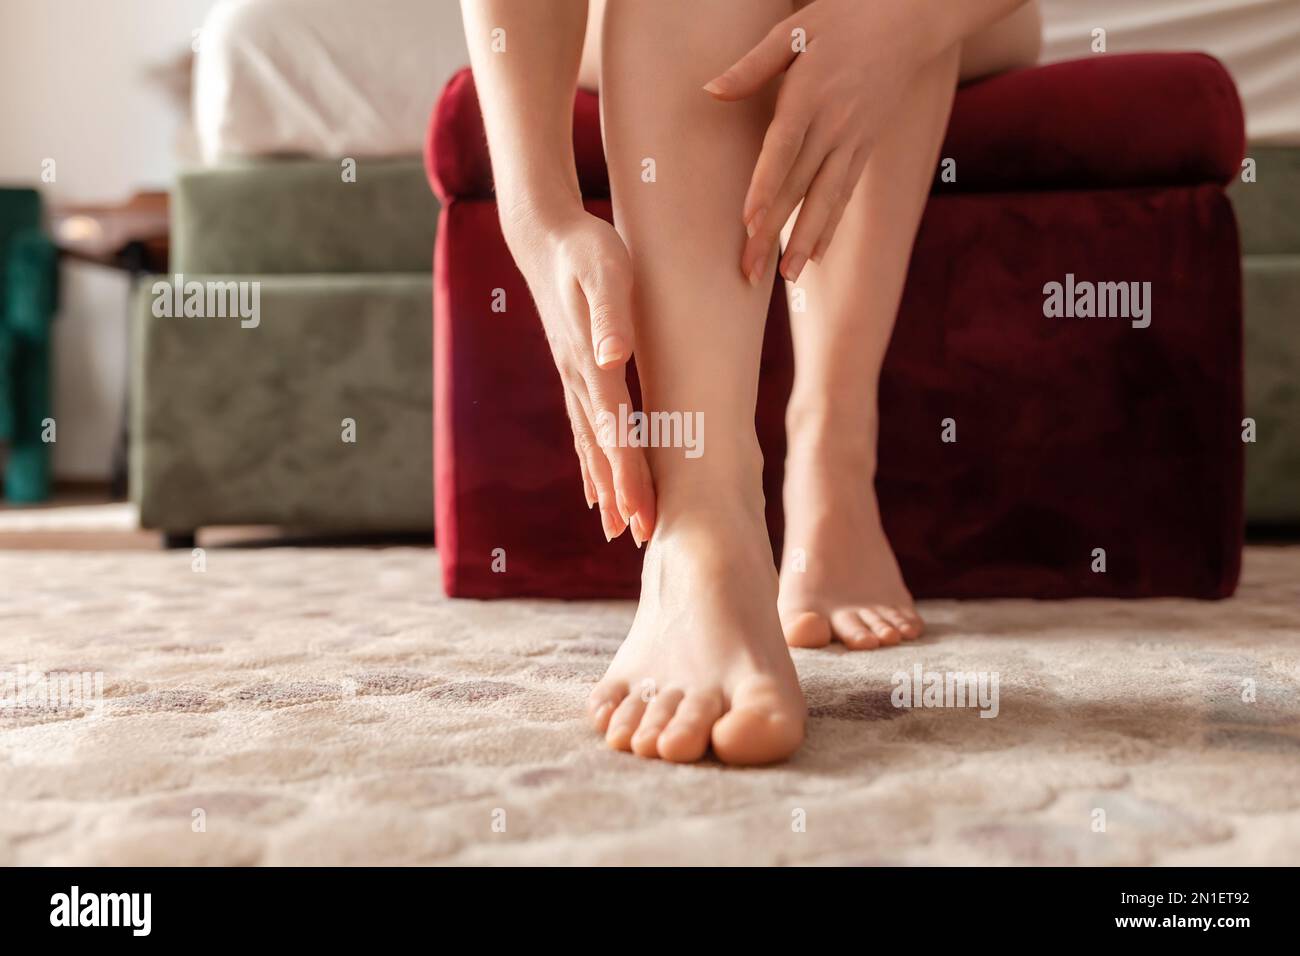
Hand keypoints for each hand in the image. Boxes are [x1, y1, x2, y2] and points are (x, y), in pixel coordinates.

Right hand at [504, 206, 655, 545]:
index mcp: (592, 362)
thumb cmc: (586, 248)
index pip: (616, 430)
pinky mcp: (574, 372)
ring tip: (616, 526)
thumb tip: (614, 357)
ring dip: (605, 486)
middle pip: (603, 448)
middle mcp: (579, 379)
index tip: (641, 513)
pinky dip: (591, 462)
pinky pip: (584, 428)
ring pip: (591, 445)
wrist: (544, 236)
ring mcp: (573, 378)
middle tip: (637, 538)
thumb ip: (611, 315)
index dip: (629, 474)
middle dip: (621, 494)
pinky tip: (595, 486)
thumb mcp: (606, 271)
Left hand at [704, 0, 930, 283]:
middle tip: (749, 272)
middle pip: (799, 186)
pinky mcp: (866, 148)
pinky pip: (845, 193)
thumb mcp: (794, 30)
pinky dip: (830, 225)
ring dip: (805, 241)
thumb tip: (710, 91)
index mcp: (810, 94)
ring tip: (785, 278)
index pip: (784, 148)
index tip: (748, 222)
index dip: (766, 187)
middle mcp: (834, 124)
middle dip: (773, 232)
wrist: (910, 19)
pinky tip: (814, 254)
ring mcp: (854, 140)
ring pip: (826, 199)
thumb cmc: (843, 18)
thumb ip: (752, 66)